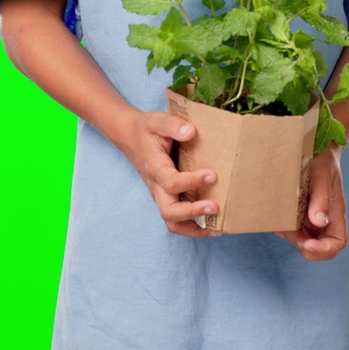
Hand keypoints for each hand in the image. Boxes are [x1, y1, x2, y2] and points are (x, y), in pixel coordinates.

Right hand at [122, 109, 219, 237]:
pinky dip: (194, 226)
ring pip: (172, 222)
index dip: (191, 182)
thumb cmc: (146, 129)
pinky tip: (213, 225)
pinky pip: (177, 218)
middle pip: (169, 212)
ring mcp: (161, 195)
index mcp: (155, 168)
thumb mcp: (157, 120)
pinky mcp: (167, 197)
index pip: (171, 182)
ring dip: (194, 228)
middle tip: (216, 207)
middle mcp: (156, 186)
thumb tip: (191, 132)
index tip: (212, 175)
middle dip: (193, 213)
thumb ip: (172, 125)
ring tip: (218, 228)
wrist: (130, 137)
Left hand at [275, 146, 346, 260]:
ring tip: (283, 215)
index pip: (337, 243)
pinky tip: (280, 211)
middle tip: (288, 228)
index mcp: (336, 214)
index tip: (306, 243)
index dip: (323, 249)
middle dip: (302, 243)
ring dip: (291, 234)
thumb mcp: (322, 177)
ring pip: (302, 241)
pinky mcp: (300, 215)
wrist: (314, 149)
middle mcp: (325, 221)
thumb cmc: (323, 161)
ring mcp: (312, 220)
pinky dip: (285, 226)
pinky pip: (293, 230)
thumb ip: (321, 199)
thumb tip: (319, 222)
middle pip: (318, 248)